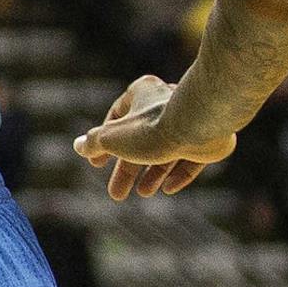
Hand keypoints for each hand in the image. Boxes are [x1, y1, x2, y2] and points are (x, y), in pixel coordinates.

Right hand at [73, 74, 235, 199]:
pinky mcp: (208, 139)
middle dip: (127, 169)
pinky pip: (190, 159)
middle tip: (116, 193)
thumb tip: (78, 147)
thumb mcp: (112, 138)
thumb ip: (94, 143)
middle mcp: (164, 104)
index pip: (115, 118)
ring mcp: (189, 122)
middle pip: (140, 141)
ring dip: (153, 174)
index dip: (103, 144)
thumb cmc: (152, 127)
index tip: (96, 164)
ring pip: (166, 152)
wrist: (200, 127)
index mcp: (140, 93)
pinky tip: (167, 188)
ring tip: (144, 193)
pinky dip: (178, 174)